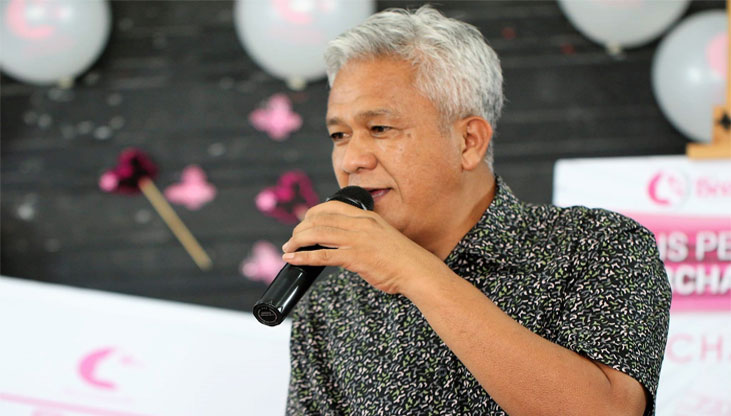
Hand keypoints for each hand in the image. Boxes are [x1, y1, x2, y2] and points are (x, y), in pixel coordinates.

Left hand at [281, 200, 444, 293]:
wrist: (417, 270)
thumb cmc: (401, 258)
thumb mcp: (381, 236)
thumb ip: (363, 234)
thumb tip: (343, 241)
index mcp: (366, 216)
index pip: (331, 206)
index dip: (312, 213)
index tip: (303, 223)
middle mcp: (360, 224)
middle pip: (319, 219)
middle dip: (300, 229)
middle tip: (292, 239)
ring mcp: (357, 240)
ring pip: (317, 234)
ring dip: (297, 241)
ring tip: (288, 249)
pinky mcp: (355, 257)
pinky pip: (322, 256)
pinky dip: (303, 257)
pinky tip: (293, 259)